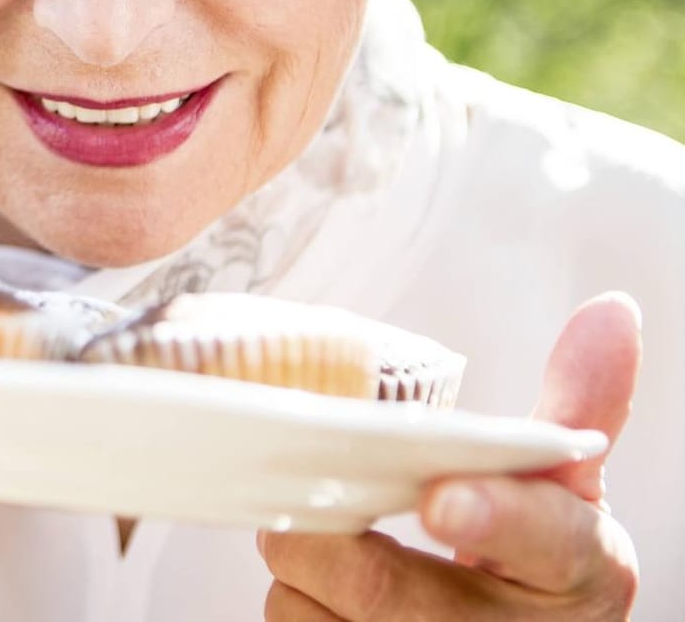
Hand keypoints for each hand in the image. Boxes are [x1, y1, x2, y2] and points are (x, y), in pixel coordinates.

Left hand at [257, 292, 641, 619]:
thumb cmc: (533, 561)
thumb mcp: (568, 493)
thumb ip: (576, 407)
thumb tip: (609, 310)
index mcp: (578, 569)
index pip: (544, 543)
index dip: (491, 518)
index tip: (442, 497)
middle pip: (382, 587)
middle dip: (324, 532)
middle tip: (315, 491)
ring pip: (313, 612)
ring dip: (300, 565)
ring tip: (329, 540)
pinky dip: (292, 599)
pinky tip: (319, 585)